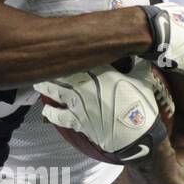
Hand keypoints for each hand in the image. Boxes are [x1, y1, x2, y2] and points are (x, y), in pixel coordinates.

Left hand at [35, 59, 167, 161]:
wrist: (136, 135)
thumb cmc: (141, 107)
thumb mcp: (144, 80)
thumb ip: (139, 66)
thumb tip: (142, 55)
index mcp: (101, 73)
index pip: (81, 58)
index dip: (70, 53)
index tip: (63, 49)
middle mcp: (86, 86)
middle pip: (63, 73)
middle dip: (54, 68)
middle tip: (46, 63)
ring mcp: (78, 104)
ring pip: (55, 91)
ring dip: (46, 86)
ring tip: (39, 83)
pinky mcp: (77, 121)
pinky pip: (58, 116)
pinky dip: (50, 113)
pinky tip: (46, 109)